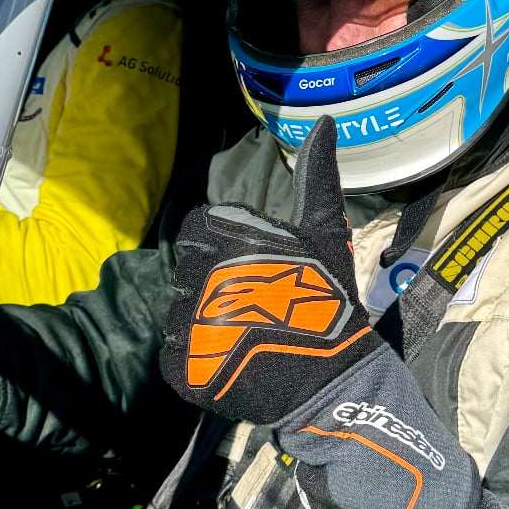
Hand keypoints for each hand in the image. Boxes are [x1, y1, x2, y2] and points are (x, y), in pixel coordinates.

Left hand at [160, 120, 378, 425]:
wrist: (332, 384)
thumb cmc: (328, 303)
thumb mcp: (324, 234)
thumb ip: (316, 177)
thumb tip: (321, 123)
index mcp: (227, 240)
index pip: (197, 231)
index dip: (225, 250)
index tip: (257, 272)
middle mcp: (200, 279)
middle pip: (189, 274)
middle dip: (217, 288)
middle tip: (258, 311)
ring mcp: (188, 328)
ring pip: (181, 314)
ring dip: (207, 325)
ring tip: (250, 339)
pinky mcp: (182, 370)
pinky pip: (177, 358)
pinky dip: (201, 362)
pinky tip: (237, 364)